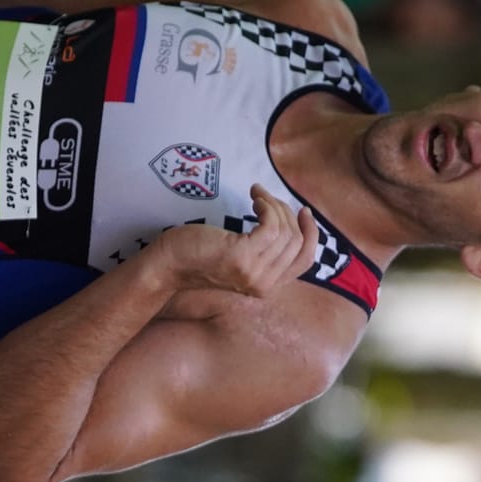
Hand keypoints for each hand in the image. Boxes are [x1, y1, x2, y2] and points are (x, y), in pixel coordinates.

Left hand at [148, 185, 318, 297]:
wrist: (169, 265)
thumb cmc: (200, 255)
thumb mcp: (240, 256)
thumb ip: (264, 251)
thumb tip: (289, 222)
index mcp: (268, 286)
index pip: (306, 260)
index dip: (310, 232)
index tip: (302, 210)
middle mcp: (265, 284)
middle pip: (297, 241)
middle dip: (286, 212)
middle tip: (265, 197)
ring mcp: (254, 272)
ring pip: (285, 231)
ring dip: (274, 205)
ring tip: (257, 195)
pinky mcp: (242, 256)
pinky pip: (271, 226)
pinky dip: (267, 206)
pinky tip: (254, 198)